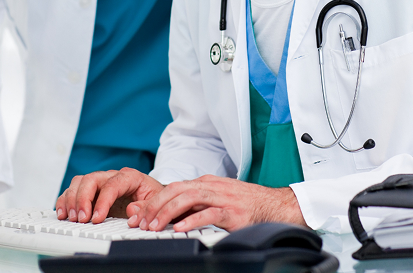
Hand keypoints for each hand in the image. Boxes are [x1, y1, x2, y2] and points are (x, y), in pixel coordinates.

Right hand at [56, 168, 163, 223]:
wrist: (152, 197)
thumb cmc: (153, 198)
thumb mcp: (156, 202)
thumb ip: (146, 206)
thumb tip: (131, 210)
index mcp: (130, 177)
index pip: (113, 184)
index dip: (103, 201)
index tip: (97, 219)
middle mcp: (112, 176)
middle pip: (92, 179)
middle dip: (83, 199)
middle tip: (81, 219)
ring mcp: (100, 183)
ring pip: (80, 182)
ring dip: (72, 200)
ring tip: (71, 218)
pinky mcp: (91, 192)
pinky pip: (73, 190)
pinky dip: (65, 201)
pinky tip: (63, 214)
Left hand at [126, 175, 306, 231]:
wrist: (273, 205)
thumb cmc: (244, 204)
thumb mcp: (216, 199)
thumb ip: (195, 205)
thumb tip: (169, 216)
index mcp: (205, 182)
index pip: (173, 187)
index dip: (154, 200)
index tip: (139, 215)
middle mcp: (211, 186)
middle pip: (176, 190)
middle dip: (154, 206)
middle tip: (141, 222)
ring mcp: (221, 197)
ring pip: (188, 198)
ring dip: (167, 213)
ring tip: (154, 226)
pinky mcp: (232, 212)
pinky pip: (208, 213)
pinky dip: (192, 220)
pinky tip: (180, 229)